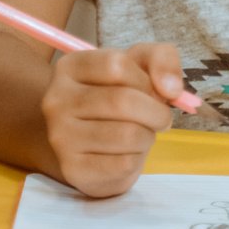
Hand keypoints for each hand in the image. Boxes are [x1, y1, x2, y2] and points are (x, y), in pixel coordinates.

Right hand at [40, 44, 185, 197]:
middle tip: (161, 118)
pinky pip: (124, 164)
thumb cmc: (117, 97)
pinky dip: (138, 158)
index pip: (116, 64)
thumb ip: (161, 59)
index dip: (146, 79)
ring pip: (127, 135)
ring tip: (142, 134)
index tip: (154, 90)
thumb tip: (172, 88)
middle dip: (156, 112)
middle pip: (122, 101)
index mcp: (69, 67)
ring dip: (148, 136)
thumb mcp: (139, 66)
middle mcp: (57, 100)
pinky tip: (129, 153)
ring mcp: (61, 136)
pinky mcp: (73, 169)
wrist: (90, 144)